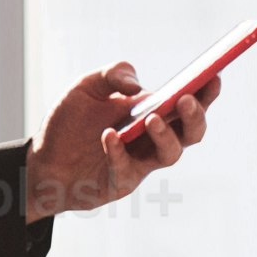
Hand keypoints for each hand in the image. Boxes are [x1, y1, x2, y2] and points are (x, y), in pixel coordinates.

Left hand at [26, 55, 217, 220]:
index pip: (188, 101)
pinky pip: (127, 169)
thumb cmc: (69, 122)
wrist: (43, 160)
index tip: (213, 74)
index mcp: (153, 111)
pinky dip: (119, 151)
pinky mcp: (122, 182)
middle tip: (185, 100)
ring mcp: (140, 162)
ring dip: (165, 135)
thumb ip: (113, 75)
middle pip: (191, 131)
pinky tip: (108, 136)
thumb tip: (137, 87)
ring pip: (171, 154)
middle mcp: (153, 138)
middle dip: (195, 116)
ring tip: (151, 119)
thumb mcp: (86, 87)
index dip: (205, 91)